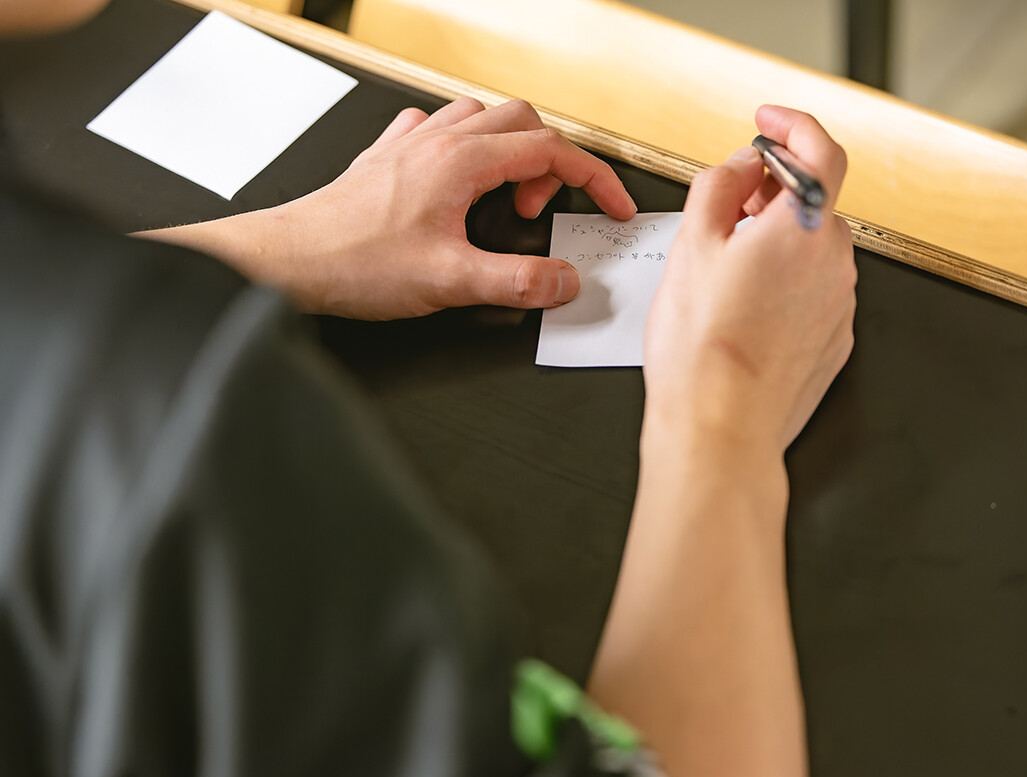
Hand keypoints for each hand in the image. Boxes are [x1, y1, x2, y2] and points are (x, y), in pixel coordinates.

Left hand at [142, 98, 636, 319]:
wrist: (289, 261)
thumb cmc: (353, 264)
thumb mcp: (450, 283)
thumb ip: (517, 282)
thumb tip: (562, 280)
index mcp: (461, 162)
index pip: (551, 151)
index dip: (594, 178)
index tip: (611, 206)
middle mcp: (437, 141)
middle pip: (522, 121)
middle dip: (550, 163)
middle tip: (537, 212)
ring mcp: (410, 144)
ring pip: (480, 117)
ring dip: (508, 149)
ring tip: (503, 198)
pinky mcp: (387, 158)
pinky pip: (436, 128)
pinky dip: (462, 147)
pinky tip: (455, 183)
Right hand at [643, 105, 855, 451]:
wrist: (721, 429)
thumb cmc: (702, 351)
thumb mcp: (691, 246)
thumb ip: (718, 186)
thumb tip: (739, 167)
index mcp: (803, 229)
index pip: (821, 151)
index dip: (794, 126)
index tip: (769, 124)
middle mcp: (834, 264)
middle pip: (813, 204)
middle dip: (773, 194)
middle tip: (728, 206)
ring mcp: (839, 306)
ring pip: (812, 252)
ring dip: (777, 244)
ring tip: (726, 270)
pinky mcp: (834, 341)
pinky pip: (813, 294)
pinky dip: (784, 286)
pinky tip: (744, 309)